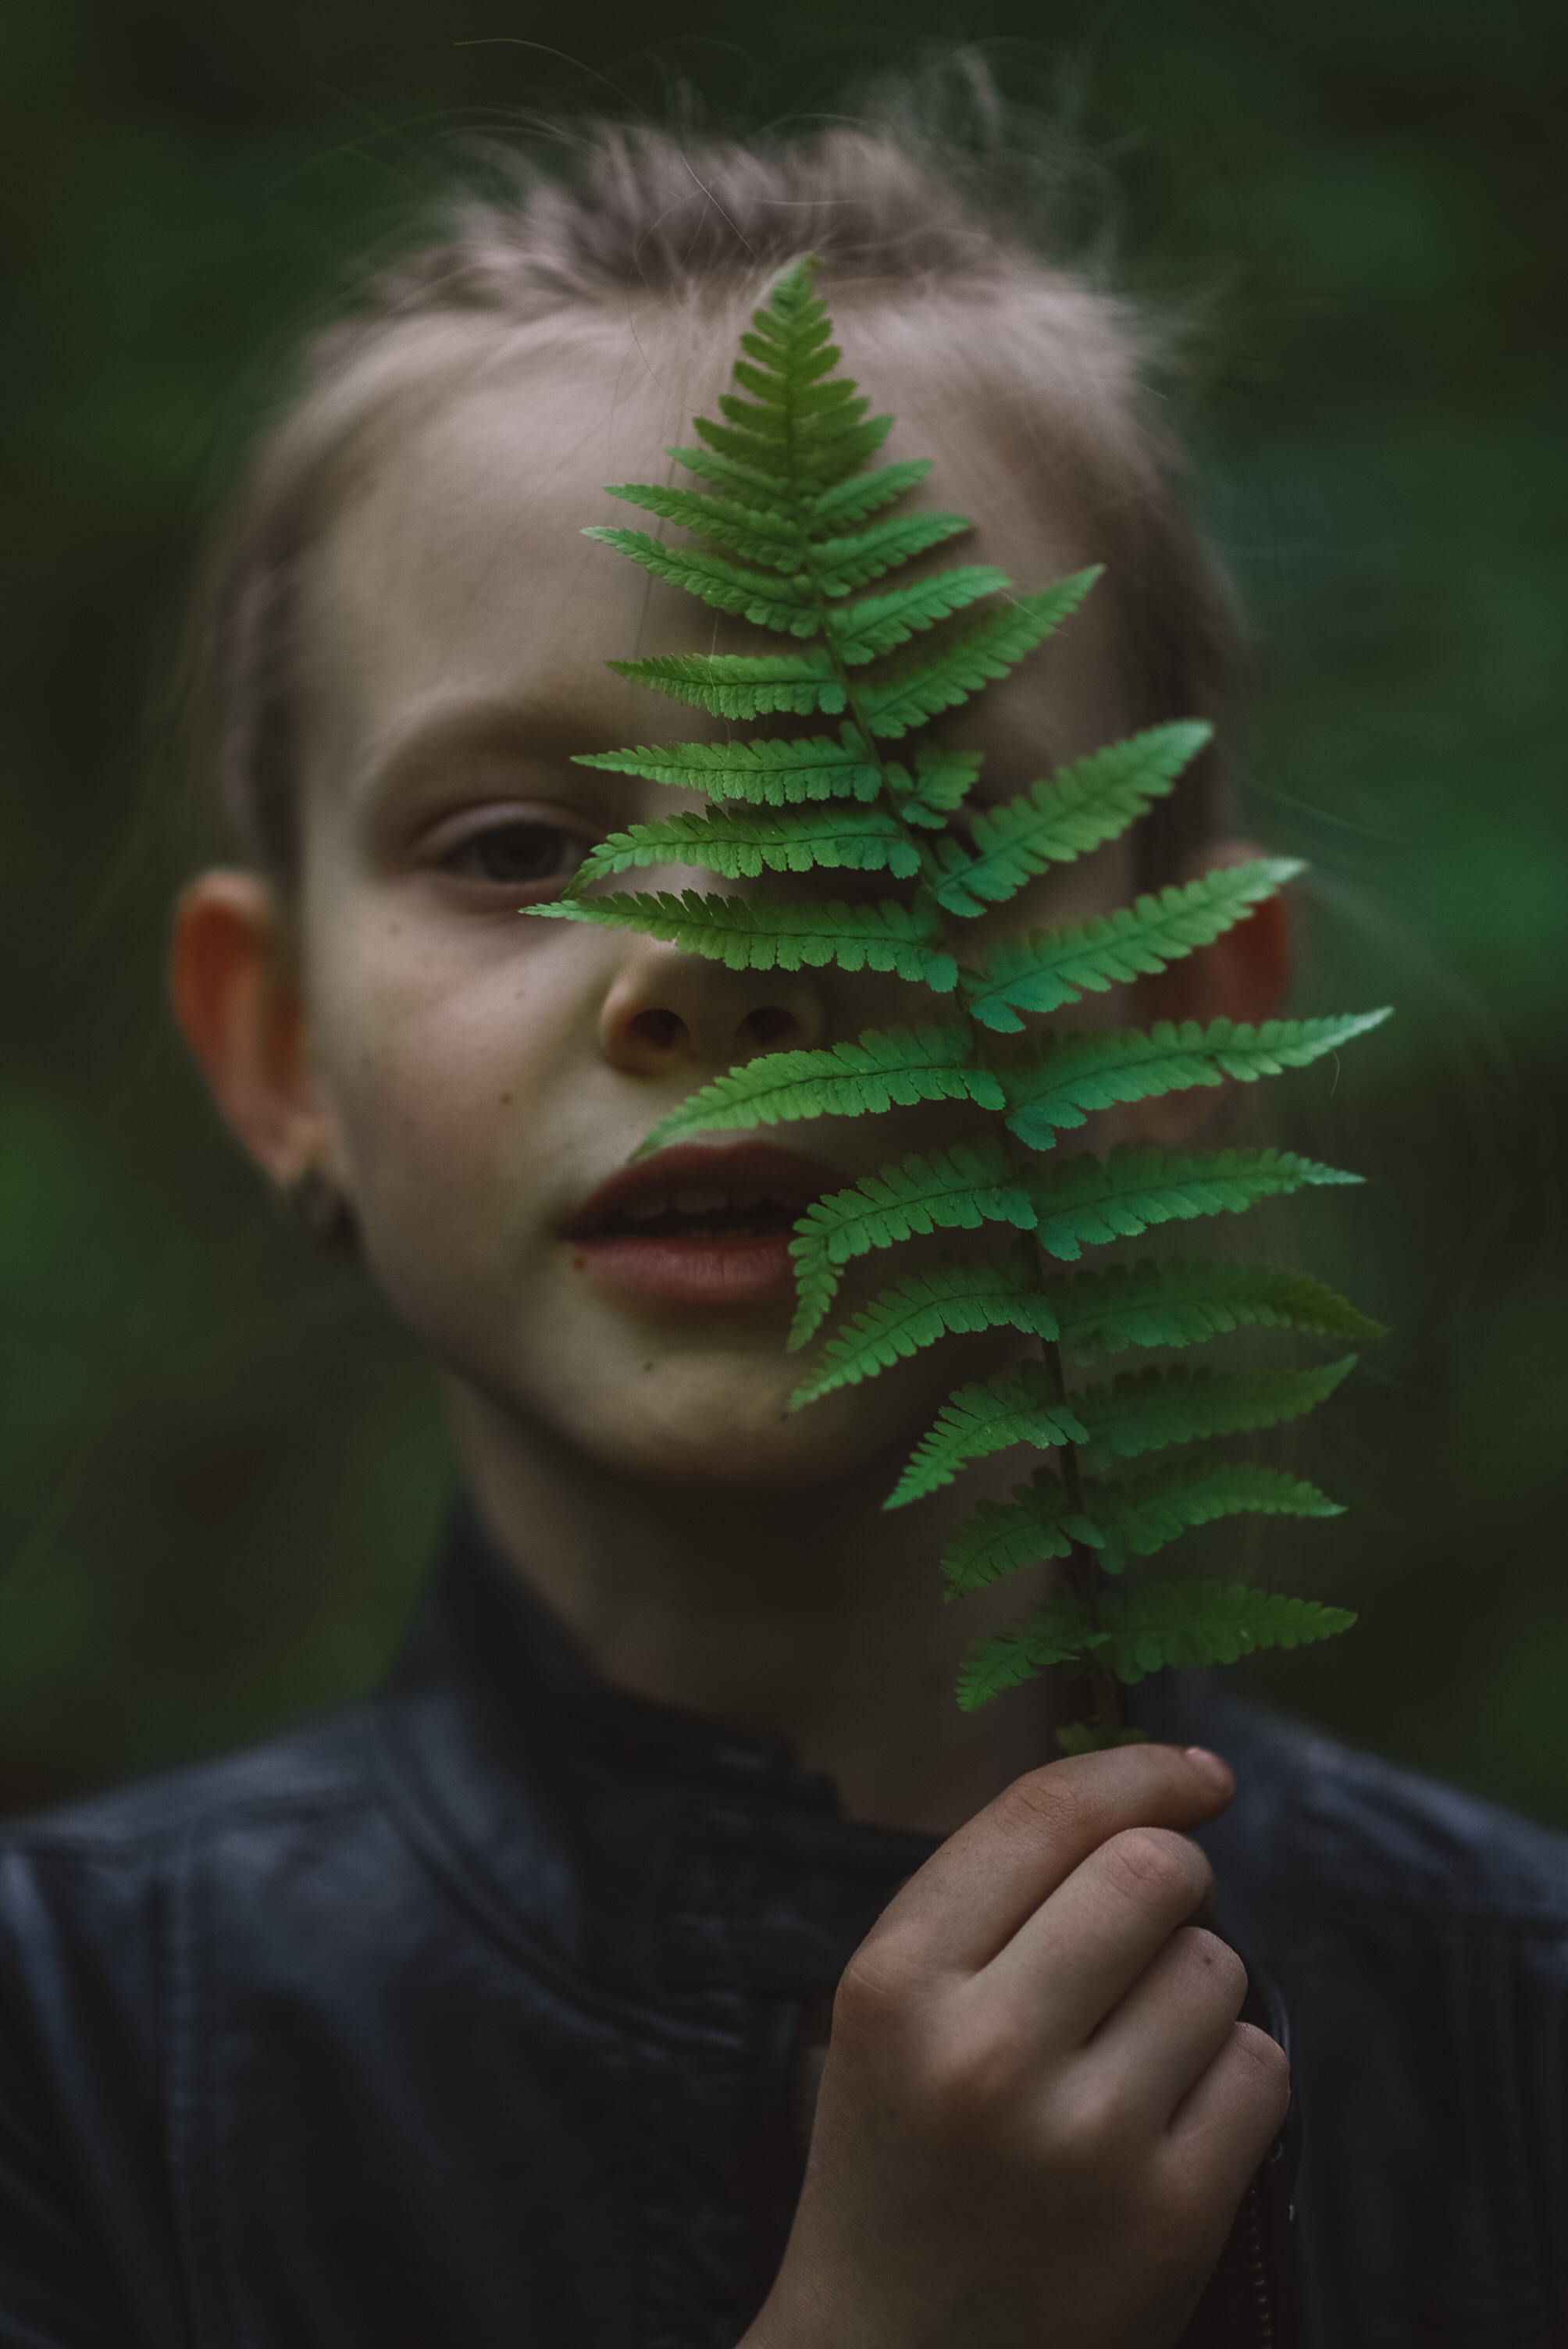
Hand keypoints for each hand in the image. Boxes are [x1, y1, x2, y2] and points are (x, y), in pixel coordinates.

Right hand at [744, 1742, 1287, 2348]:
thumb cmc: (903, 2152)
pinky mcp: (1166, 2221)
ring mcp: (1082, 2143)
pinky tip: (1169, 2113)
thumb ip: (992, 1897)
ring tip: (1131, 2047)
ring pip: (1216, 1969)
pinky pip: (1261, 2070)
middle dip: (1175, 1877)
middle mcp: (985, 2052)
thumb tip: (1150, 1792)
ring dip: (1196, 1986)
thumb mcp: (892, 2006)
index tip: (1196, 1774)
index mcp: (898, 1980)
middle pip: (1152, 1873)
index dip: (1139, 1771)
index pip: (1047, 1815)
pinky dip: (1233, 2074)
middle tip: (1154, 1918)